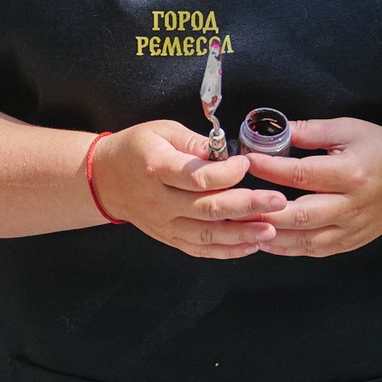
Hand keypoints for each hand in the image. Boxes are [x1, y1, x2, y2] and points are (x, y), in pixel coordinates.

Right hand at [88, 119, 284, 258]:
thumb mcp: (162, 130)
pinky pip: (199, 249)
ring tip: (271, 229)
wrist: (104, 178)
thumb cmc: (136, 149)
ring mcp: (163, 223)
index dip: (226, 173)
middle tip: (277, 201)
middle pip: (208, 208)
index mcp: (157, 168)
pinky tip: (250, 245)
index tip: (247, 164)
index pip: (196, 177)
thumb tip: (224, 152)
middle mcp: (160, 200)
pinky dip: (226, 251)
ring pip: (206, 234)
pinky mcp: (168, 237)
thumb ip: (194, 142)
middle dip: (247, 206)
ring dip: (241, 234)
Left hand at [247, 118, 381, 257]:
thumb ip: (309, 131)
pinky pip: (316, 250)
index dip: (269, 169)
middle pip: (299, 215)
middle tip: (234, 205)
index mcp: (349, 174)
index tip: (246, 162)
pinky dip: (289, 248)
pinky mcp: (351, 243)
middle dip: (263, 211)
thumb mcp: (348, 129)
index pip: (301, 175)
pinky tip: (267, 240)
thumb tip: (273, 130)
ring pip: (305, 240)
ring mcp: (352, 229)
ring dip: (271, 236)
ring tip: (243, 227)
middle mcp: (350, 206)